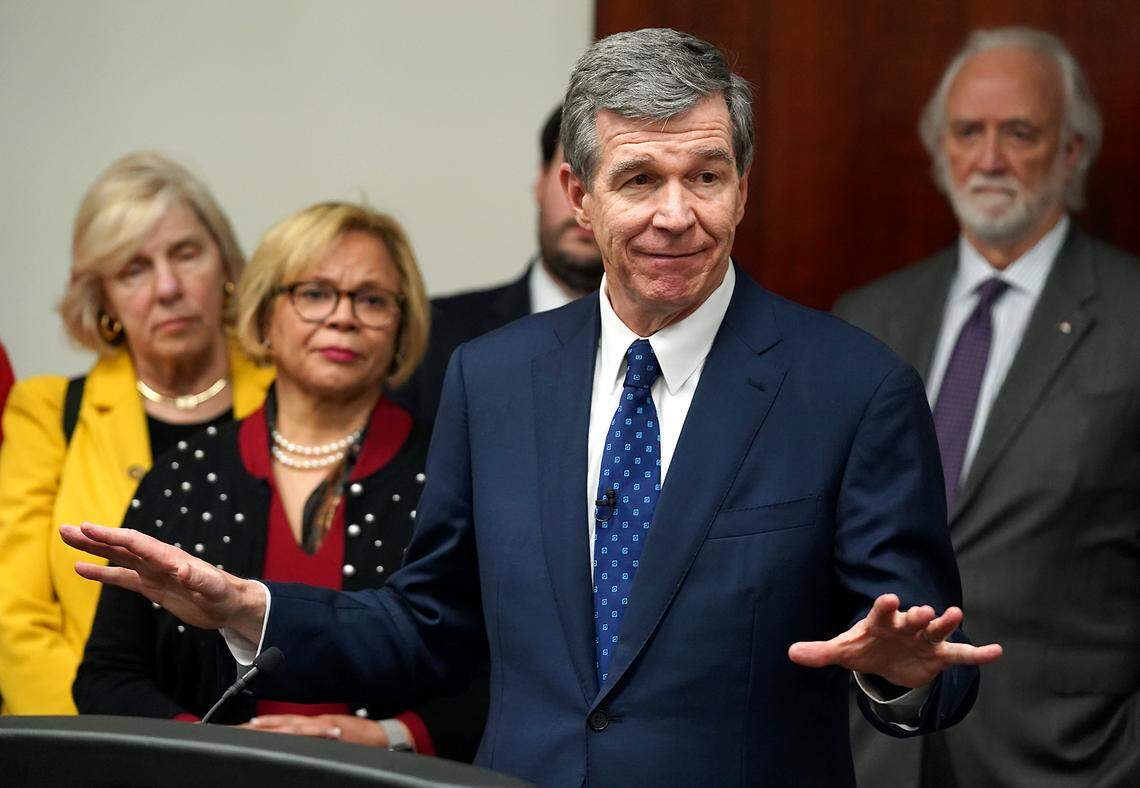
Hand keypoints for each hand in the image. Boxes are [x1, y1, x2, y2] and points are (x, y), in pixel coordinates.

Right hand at [60, 522, 264, 641]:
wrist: (230, 605)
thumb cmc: (225, 594)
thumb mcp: (213, 588)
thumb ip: (198, 579)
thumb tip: (182, 569)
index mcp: (169, 557)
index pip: (136, 543)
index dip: (112, 535)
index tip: (88, 528)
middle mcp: (158, 561)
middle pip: (121, 545)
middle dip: (94, 537)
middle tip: (66, 529)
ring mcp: (153, 572)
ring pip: (117, 557)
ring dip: (93, 549)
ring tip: (68, 539)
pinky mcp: (152, 587)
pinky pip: (122, 578)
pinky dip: (102, 573)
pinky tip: (81, 569)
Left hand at [242, 714, 391, 747]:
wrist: (381, 735)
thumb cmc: (360, 737)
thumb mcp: (334, 733)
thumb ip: (317, 735)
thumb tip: (299, 740)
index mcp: (316, 723)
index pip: (287, 721)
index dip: (269, 722)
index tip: (250, 724)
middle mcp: (318, 723)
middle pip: (287, 722)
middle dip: (267, 724)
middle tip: (246, 724)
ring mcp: (325, 728)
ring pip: (295, 724)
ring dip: (276, 725)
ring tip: (258, 726)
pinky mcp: (334, 733)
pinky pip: (312, 732)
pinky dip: (300, 730)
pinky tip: (288, 733)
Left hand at [787, 593, 1001, 687]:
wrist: (888, 660)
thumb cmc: (865, 648)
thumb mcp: (843, 651)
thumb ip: (821, 652)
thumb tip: (791, 653)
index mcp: (881, 622)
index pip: (881, 612)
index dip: (885, 606)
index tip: (889, 597)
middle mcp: (906, 625)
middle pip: (913, 618)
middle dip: (918, 615)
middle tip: (924, 610)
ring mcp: (925, 639)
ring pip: (937, 629)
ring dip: (945, 623)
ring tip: (956, 613)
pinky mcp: (940, 655)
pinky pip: (961, 655)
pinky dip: (978, 654)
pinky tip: (996, 651)